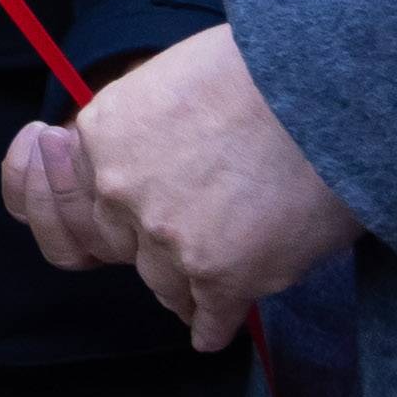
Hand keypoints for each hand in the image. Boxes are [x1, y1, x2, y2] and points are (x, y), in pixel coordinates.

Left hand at [0, 24, 359, 348]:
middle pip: (120, 243)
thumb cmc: (265, 69)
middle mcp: (120, 189)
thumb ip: (140, 124)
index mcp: (103, 132)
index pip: (68, 193)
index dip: (83, 204)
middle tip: (184, 240)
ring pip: (163, 285)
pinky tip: (217, 328)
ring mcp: (166, 238)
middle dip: (150, 244)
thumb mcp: (172, 76)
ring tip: (214, 276)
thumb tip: (136, 154)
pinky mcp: (220, 276)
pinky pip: (207, 320)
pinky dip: (213, 326)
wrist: (329, 91)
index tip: (110, 209)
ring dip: (187, 283)